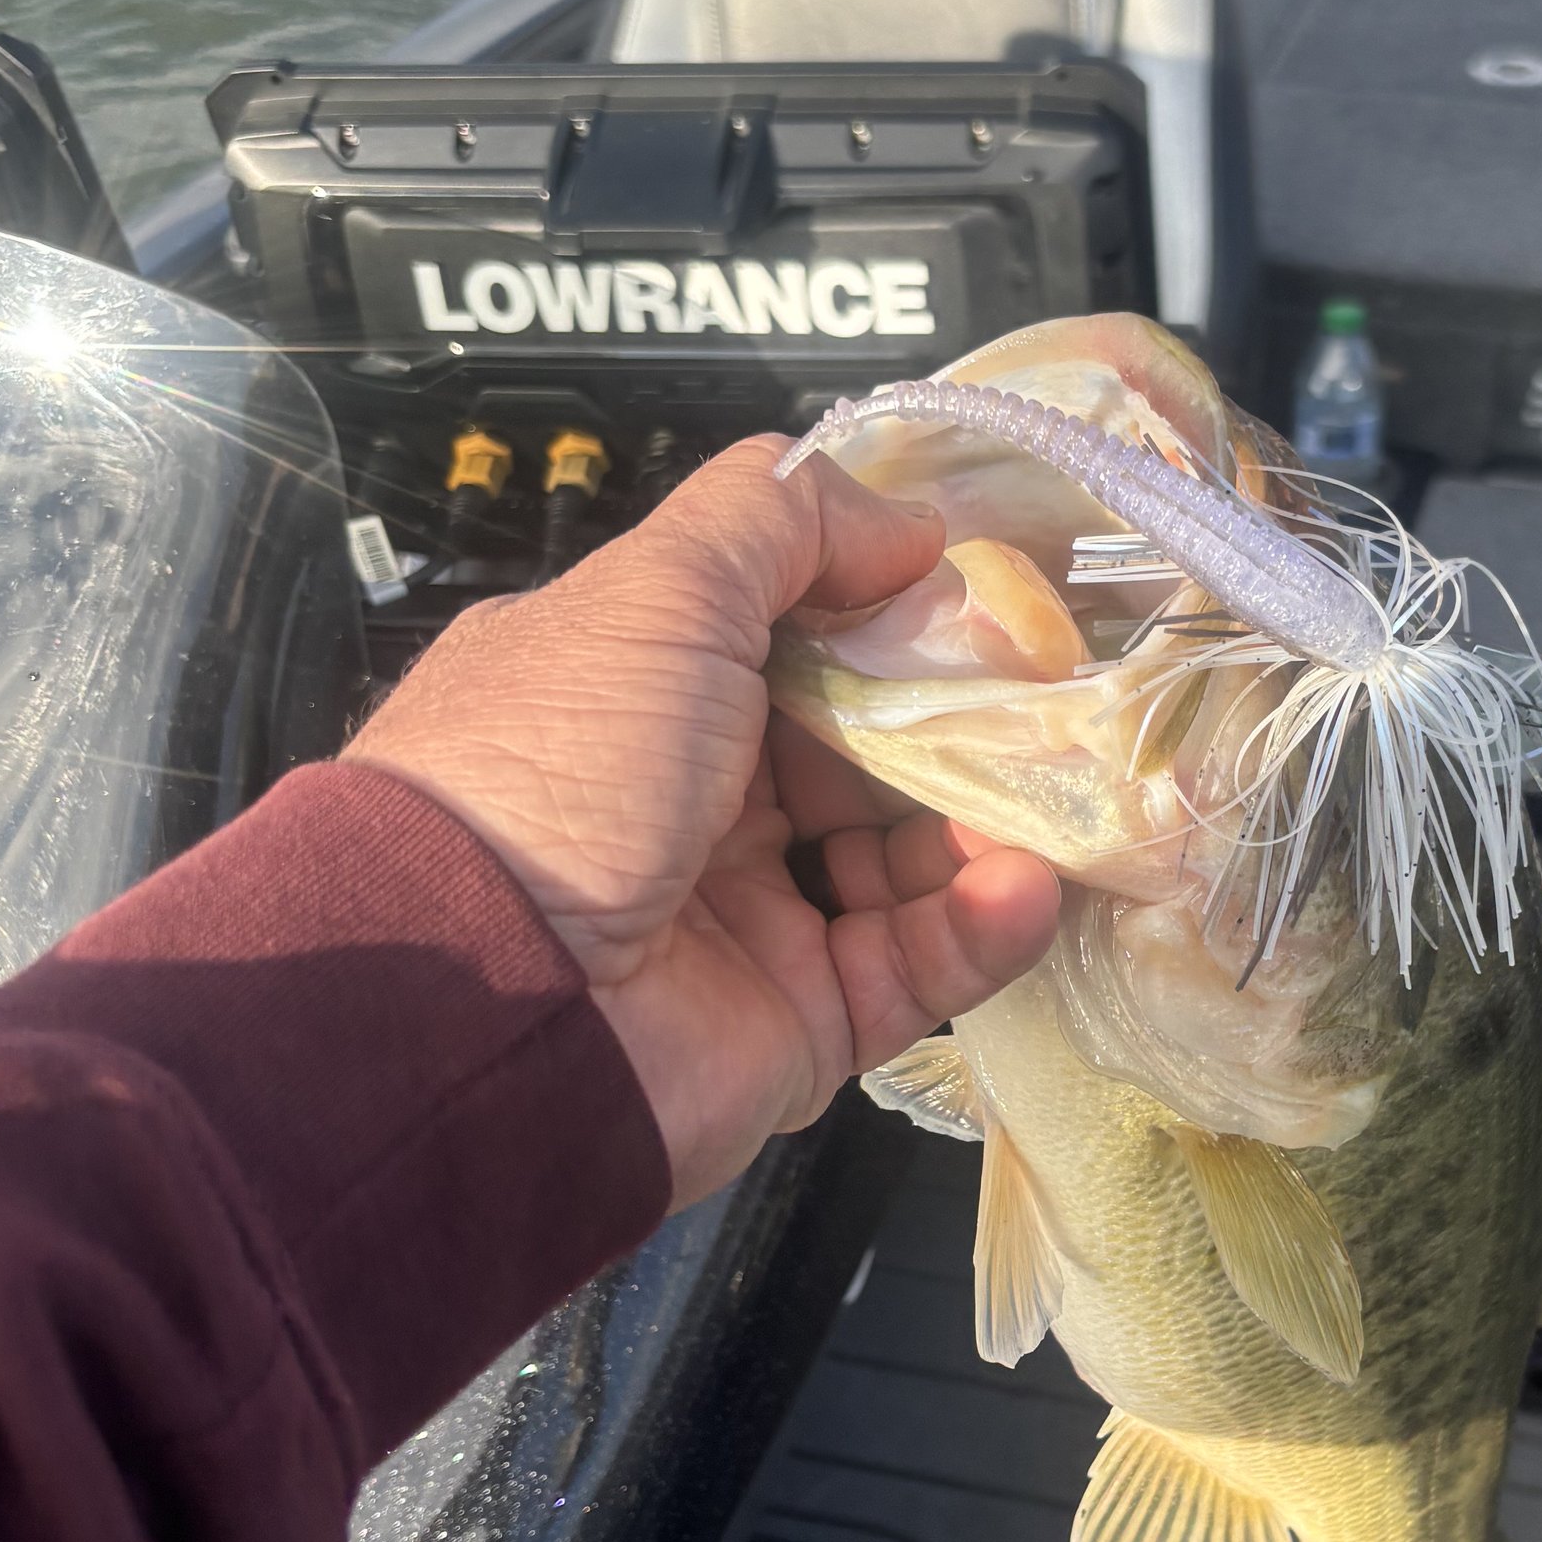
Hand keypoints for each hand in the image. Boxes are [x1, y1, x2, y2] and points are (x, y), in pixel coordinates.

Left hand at [345, 436, 1060, 1209]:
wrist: (487, 999)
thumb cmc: (559, 767)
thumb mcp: (656, 592)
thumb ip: (782, 520)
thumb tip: (908, 523)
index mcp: (644, 695)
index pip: (794, 643)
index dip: (887, 616)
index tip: (982, 598)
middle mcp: (696, 803)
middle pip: (865, 751)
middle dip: (962, 724)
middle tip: (1054, 700)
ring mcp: (751, 917)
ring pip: (908, 859)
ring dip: (990, 825)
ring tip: (1055, 802)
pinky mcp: (802, 1021)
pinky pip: (915, 968)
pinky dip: (980, 925)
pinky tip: (1024, 886)